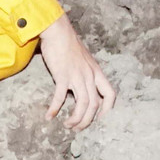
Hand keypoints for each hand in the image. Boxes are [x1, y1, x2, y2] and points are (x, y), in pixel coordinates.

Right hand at [38, 14, 116, 129]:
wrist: (58, 31)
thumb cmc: (68, 43)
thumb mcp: (83, 58)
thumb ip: (85, 72)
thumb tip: (82, 85)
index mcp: (96, 72)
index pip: (111, 94)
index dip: (108, 110)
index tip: (99, 119)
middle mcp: (89, 75)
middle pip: (95, 105)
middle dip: (87, 121)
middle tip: (78, 128)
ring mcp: (77, 75)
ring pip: (83, 105)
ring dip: (75, 119)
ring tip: (68, 125)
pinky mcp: (62, 75)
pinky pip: (60, 97)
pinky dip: (55, 109)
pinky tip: (49, 116)